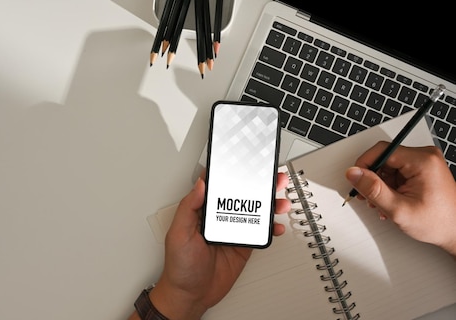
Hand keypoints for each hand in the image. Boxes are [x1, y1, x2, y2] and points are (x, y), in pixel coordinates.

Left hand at [141, 172, 290, 319]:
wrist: (191, 295)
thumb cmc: (179, 266)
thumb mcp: (179, 233)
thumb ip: (188, 207)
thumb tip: (199, 185)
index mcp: (201, 212)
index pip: (218, 187)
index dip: (230, 174)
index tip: (243, 165)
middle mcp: (218, 219)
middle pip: (240, 196)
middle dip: (257, 185)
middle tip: (271, 178)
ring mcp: (232, 231)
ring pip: (254, 212)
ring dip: (269, 205)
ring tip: (280, 201)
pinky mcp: (242, 246)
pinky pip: (259, 233)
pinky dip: (271, 229)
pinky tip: (277, 226)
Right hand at [346, 142, 455, 255]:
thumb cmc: (439, 222)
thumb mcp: (399, 209)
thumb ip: (373, 189)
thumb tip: (354, 173)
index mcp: (423, 161)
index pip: (382, 150)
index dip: (364, 164)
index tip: (356, 178)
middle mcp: (425, 157)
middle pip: (384, 158)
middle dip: (373, 179)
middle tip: (369, 196)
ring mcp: (425, 163)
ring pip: (389, 167)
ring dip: (381, 185)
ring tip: (383, 203)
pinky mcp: (423, 170)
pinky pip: (397, 172)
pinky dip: (390, 186)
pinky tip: (391, 200)